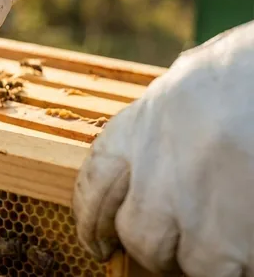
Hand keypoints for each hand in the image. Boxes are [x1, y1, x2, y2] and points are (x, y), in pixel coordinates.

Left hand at [73, 21, 253, 275]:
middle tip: (185, 240)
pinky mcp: (237, 241)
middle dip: (158, 246)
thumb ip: (161, 123)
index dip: (90, 221)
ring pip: (188, 262)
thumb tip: (152, 147)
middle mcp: (156, 172)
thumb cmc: (249, 71)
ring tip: (237, 230)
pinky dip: (245, 264)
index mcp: (141, 127)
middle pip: (138, 235)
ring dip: (209, 258)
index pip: (93, 187)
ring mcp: (196, 211)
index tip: (96, 240)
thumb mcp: (191, 82)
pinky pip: (231, 271)